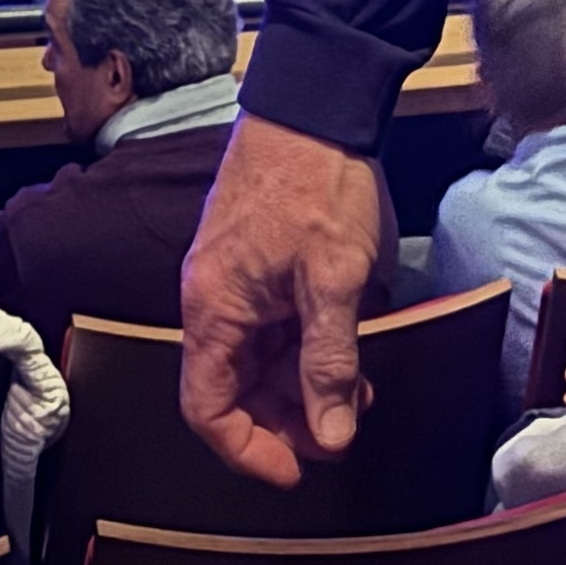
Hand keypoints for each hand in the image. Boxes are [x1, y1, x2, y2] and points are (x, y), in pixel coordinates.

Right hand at [178, 114, 380, 485]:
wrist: (316, 96)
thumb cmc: (318, 180)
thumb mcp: (334, 279)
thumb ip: (329, 362)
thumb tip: (330, 436)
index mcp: (214, 306)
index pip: (208, 409)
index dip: (249, 450)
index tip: (298, 469)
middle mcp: (212, 295)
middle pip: (235, 386)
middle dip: (289, 416)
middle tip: (344, 423)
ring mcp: (233, 273)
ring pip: (257, 355)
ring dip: (302, 379)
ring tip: (357, 384)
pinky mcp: (256, 254)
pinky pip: (270, 320)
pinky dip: (304, 342)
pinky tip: (346, 339)